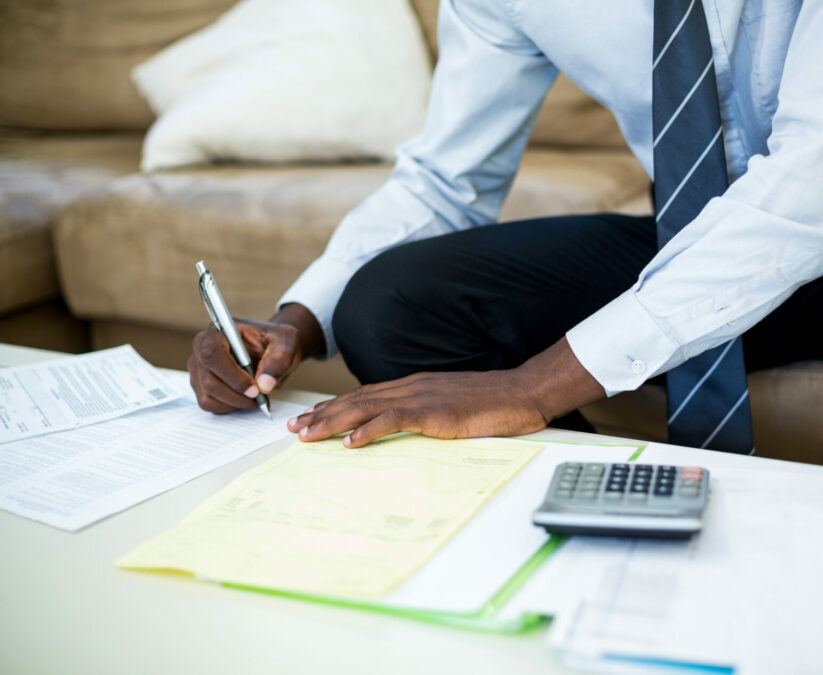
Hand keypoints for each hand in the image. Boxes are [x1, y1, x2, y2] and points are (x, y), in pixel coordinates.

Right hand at [189, 303, 323, 413]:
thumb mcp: (286, 344)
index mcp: (220, 330)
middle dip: (238, 394)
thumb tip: (264, 385)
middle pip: (209, 379)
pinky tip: (245, 399)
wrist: (272, 348)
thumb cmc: (276, 341)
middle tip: (261, 397)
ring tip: (257, 397)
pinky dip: (229, 407)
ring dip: (235, 403)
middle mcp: (202, 347)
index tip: (255, 389)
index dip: (232, 375)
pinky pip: (209, 403)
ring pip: (208, 395)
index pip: (213, 353)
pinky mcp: (200, 383)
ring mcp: (198, 367)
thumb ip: (278, 361)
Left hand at [287, 337, 604, 446]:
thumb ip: (428, 414)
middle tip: (293, 429)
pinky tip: (350, 442)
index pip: (366, 396)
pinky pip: (396, 420)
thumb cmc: (494, 404)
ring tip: (307, 435)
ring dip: (333, 422)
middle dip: (322, 415)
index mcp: (416, 386)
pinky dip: (370, 430)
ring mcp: (423, 397)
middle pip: (358, 400)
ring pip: (367, 408)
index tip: (309, 419)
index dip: (335, 407)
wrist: (524, 393)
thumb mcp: (453, 408)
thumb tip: (409, 431)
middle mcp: (413, 387)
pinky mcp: (436, 412)